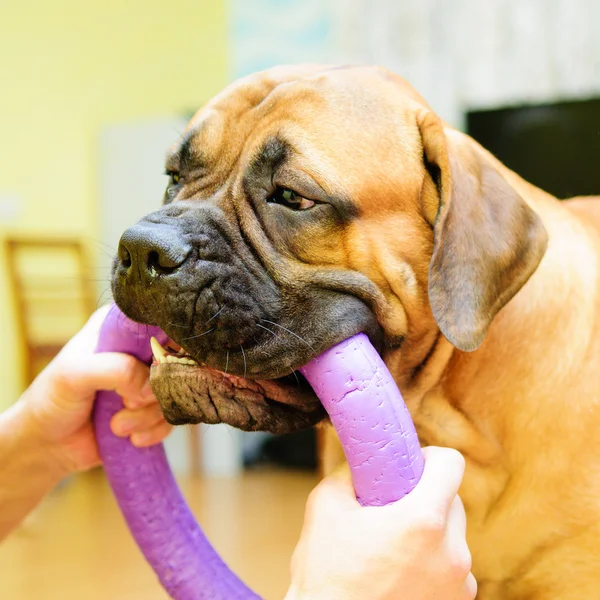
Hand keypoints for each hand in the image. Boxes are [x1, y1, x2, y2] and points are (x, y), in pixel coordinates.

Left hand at [16, 305, 172, 474]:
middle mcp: (137, 352)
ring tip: (118, 425)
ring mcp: (144, 381)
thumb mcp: (76, 374)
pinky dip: (154, 431)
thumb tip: (151, 387)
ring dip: (148, 416)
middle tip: (127, 402)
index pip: (161, 326)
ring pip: (174, 393)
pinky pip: (171, 417)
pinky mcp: (149, 409)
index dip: (163, 350)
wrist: (45, 446)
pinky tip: (131, 437)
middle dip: (154, 391)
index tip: (150, 371)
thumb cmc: (51, 401)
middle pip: (175, 363)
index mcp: (121, 330)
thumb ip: (117, 370)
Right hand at [286, 446, 476, 599]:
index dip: (430, 457)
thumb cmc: (326, 574)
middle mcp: (452, 553)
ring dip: (431, 532)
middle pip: (453, 500)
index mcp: (424, 521)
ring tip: (393, 546)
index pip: (452, 464)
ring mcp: (459, 584)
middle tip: (393, 506)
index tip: (410, 466)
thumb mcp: (325, 505)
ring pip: (453, 535)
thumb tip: (363, 461)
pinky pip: (452, 567)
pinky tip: (400, 571)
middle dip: (426, 497)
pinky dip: (432, 562)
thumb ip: (349, 473)